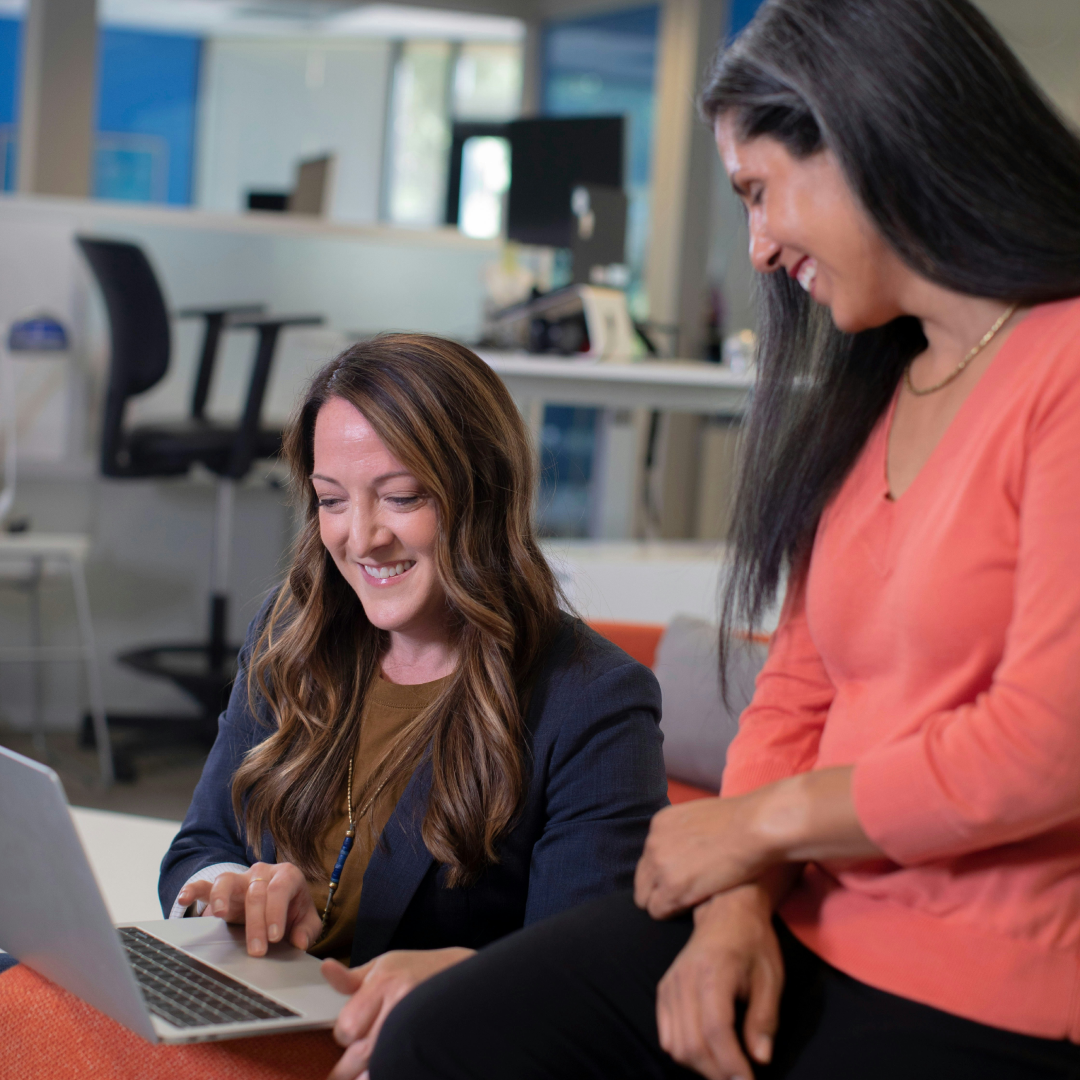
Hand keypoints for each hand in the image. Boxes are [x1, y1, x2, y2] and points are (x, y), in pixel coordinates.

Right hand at [175, 862, 322, 956]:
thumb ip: (307, 929)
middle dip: (256, 923)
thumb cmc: (292, 910)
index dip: (276, 912)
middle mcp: (263, 872)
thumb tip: (299, 942)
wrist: (275, 900)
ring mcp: (240, 878)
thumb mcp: (305, 919)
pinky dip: (193, 890)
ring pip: (227, 880)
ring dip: (223, 897)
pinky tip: (184, 899)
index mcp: (287, 876)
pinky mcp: (220, 888)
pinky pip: (204, 885)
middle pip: (256, 893)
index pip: (280, 889)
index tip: (275, 937)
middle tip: (256, 950)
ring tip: (220, 915)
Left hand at [322, 948, 474, 1079]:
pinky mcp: (425, 1043)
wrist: (460, 974)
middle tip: (351, 1059)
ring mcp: (415, 1026)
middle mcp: (400, 1005)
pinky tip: (385, 1065)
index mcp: (384, 983)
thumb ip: (350, 978)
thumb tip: (326, 970)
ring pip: (377, 1066)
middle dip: (351, 1061)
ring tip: (365, 1064)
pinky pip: (396, 1068)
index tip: (350, 1033)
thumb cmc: (418, 969)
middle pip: (360, 1053)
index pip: (346, 1027)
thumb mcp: (383, 965)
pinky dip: (386, 1070)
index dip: (345, 1034)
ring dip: (366, 1069)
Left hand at [635, 768, 877, 918]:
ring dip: (664, 902)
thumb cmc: (742, 822)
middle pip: (642, 878)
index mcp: (660, 823)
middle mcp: (653, 842)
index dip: (666, 871)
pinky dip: (671, 913)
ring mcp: (660, 865)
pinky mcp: (671, 887)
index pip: (649, 857)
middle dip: (658, 889)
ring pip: (645, 898)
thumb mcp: (703, 817)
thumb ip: (688, 832)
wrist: (754, 827)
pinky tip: (692, 909)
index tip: (684, 878)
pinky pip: (657, 910)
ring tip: (689, 905)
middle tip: (684, 896)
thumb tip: (692, 844)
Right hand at [657, 886, 783, 1079]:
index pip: (715, 1031)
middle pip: (691, 1044)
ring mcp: (670, 985)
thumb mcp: (770, 977)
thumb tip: (760, 1059)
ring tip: (726, 1070)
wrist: (725, 910)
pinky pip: (666, 1035)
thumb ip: (765, 1018)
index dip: (731, 1065)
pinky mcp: (664, 990)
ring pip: (675, 1045)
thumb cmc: (753, 942)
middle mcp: (684, 980)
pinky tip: (707, 1054)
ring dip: (701, 1067)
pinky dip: (684, 1053)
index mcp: (712, 973)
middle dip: (717, 1074)